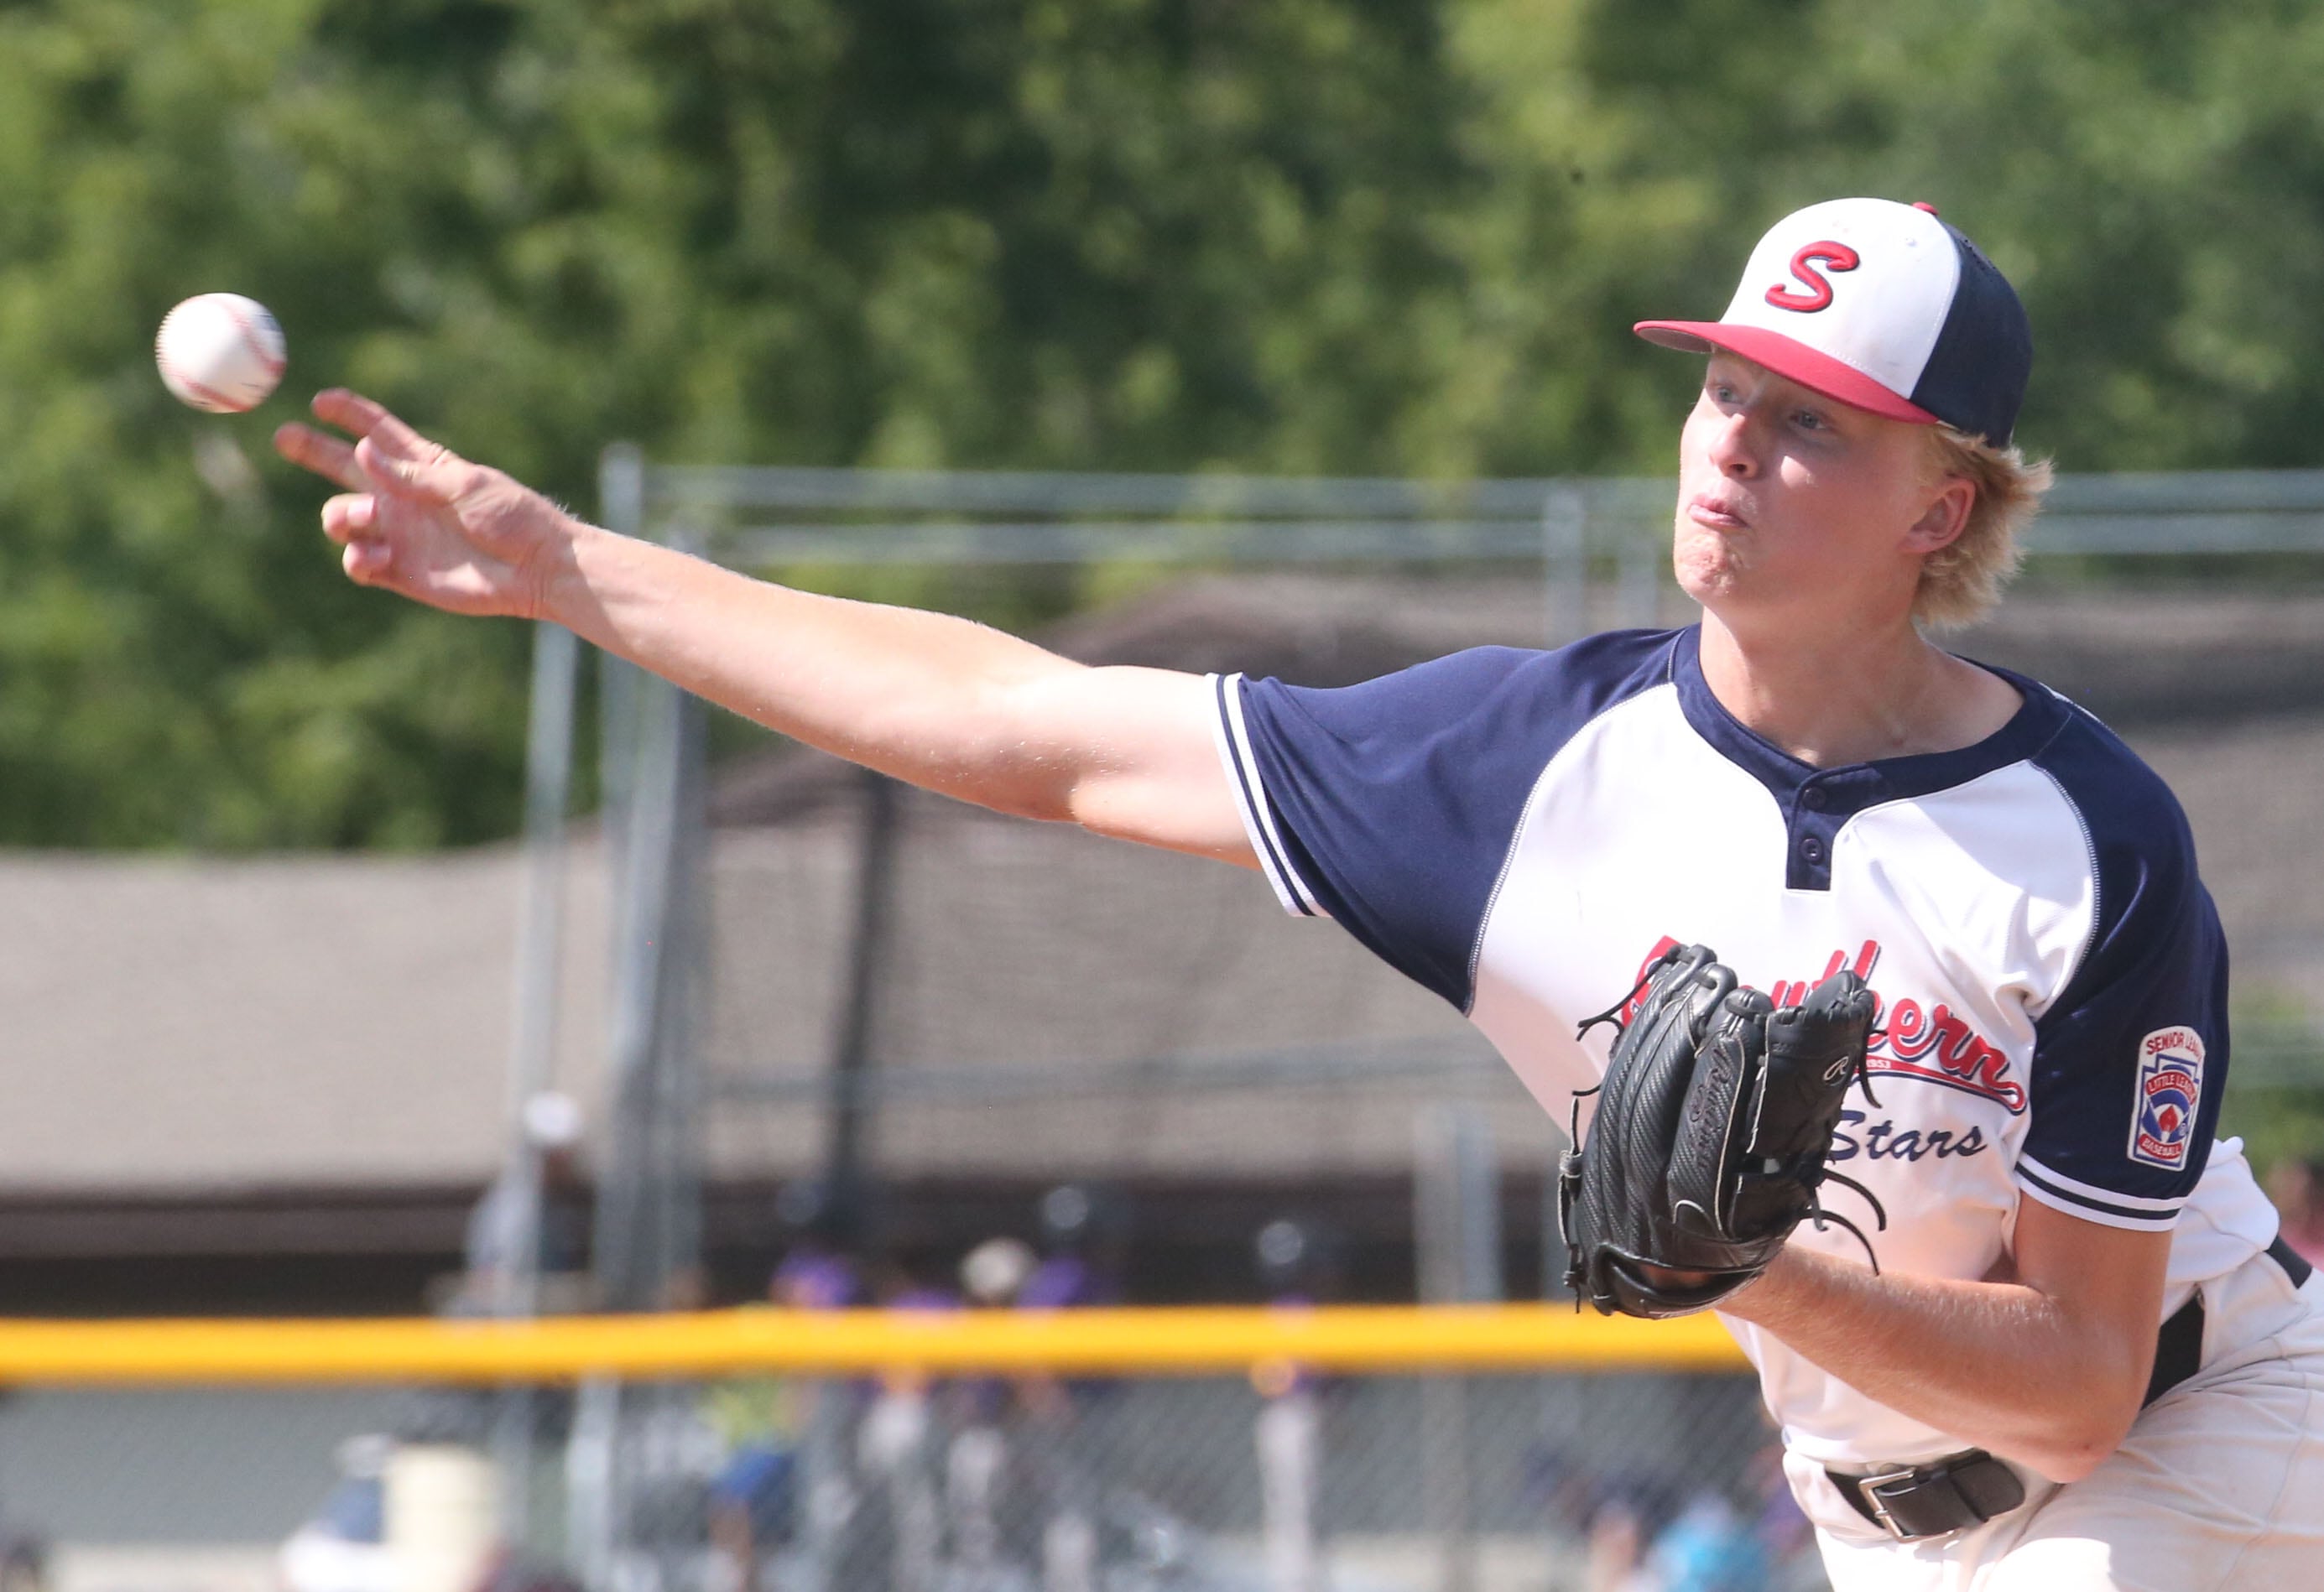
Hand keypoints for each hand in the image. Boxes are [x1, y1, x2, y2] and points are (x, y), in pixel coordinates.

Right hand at [274, 390, 570, 619]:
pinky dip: (358, 559)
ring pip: (340, 518)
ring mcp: (397, 533)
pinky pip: (357, 562)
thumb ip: (412, 474)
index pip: (378, 430)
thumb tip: (363, 450)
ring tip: (367, 518)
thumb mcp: (465, 486)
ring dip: (343, 516)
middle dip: (312, 450)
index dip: (349, 413)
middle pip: (343, 467)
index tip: (321, 400)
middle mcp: (402, 496)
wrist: (535, 569)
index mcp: (422, 465)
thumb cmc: (512, 518)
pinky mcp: (398, 571)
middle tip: (285, 437)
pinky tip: (378, 558)